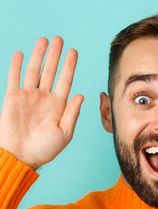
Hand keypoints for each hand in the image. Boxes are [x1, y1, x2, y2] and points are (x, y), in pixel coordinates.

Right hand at [0, 36, 83, 169]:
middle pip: (50, 71)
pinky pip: (14, 79)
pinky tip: (20, 54)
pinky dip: (16, 66)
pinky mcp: (12, 98)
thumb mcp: (64, 133)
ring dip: (38, 55)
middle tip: (59, 39)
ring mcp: (28, 97)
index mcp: (59, 105)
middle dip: (55, 55)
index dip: (70, 66)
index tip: (74, 52)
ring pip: (34, 71)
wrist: (21, 156)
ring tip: (43, 41)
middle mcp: (44, 98)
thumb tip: (81, 95)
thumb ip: (72, 113)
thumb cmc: (44, 149)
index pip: (65, 81)